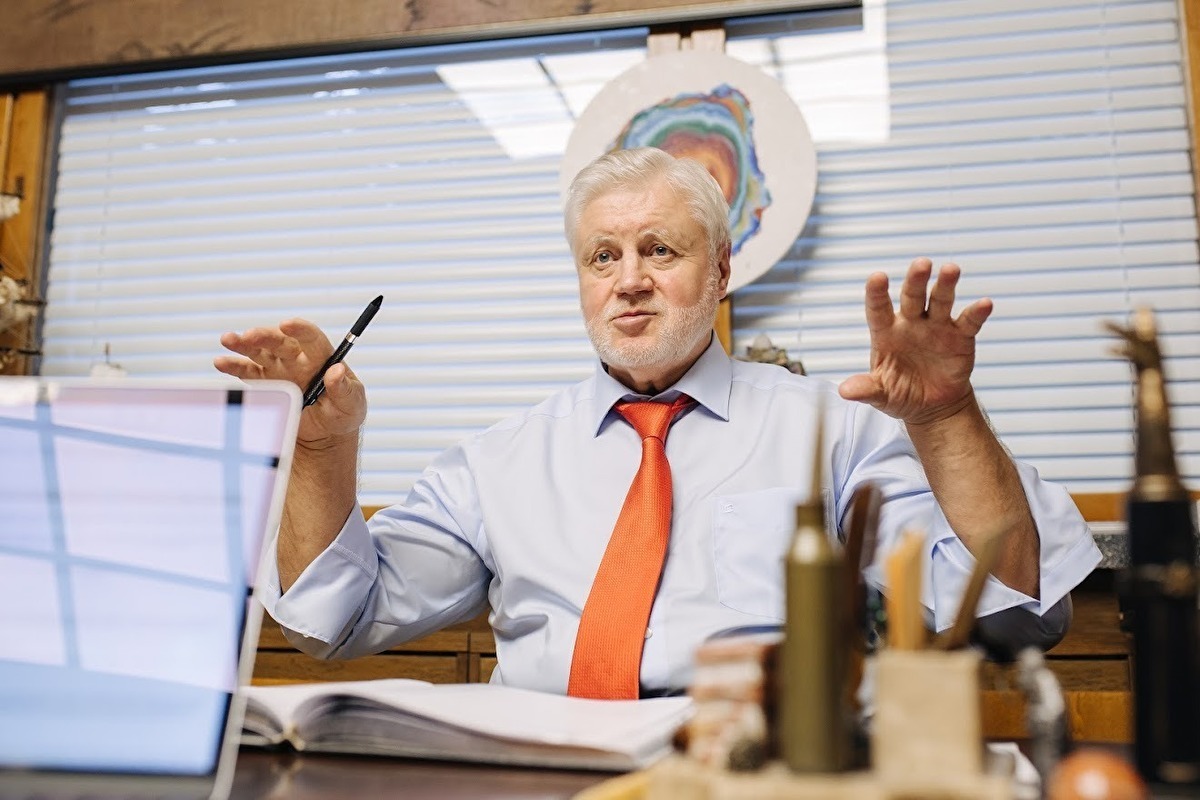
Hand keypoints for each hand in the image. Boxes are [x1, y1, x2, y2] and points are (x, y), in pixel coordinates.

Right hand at [213, 318, 366, 443]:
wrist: (326, 434)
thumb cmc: (343, 413)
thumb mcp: (353, 403)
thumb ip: (345, 389)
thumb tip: (338, 371)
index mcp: (321, 357)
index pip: (311, 337)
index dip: (300, 329)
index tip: (288, 325)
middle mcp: (297, 359)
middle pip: (279, 342)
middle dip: (265, 336)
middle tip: (250, 335)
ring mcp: (278, 369)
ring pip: (259, 352)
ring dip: (243, 345)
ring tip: (229, 339)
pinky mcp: (264, 383)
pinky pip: (247, 372)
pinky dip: (234, 366)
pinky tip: (221, 362)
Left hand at [838, 258, 991, 424]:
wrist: (931, 406)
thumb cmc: (899, 394)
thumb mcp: (880, 395)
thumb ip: (866, 389)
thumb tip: (845, 391)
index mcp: (886, 333)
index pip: (878, 309)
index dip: (877, 293)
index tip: (877, 277)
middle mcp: (911, 323)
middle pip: (912, 296)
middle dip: (916, 280)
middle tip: (922, 264)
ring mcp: (936, 327)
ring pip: (940, 300)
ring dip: (945, 285)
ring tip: (950, 269)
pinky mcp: (960, 337)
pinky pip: (968, 322)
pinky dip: (976, 313)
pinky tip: (984, 304)